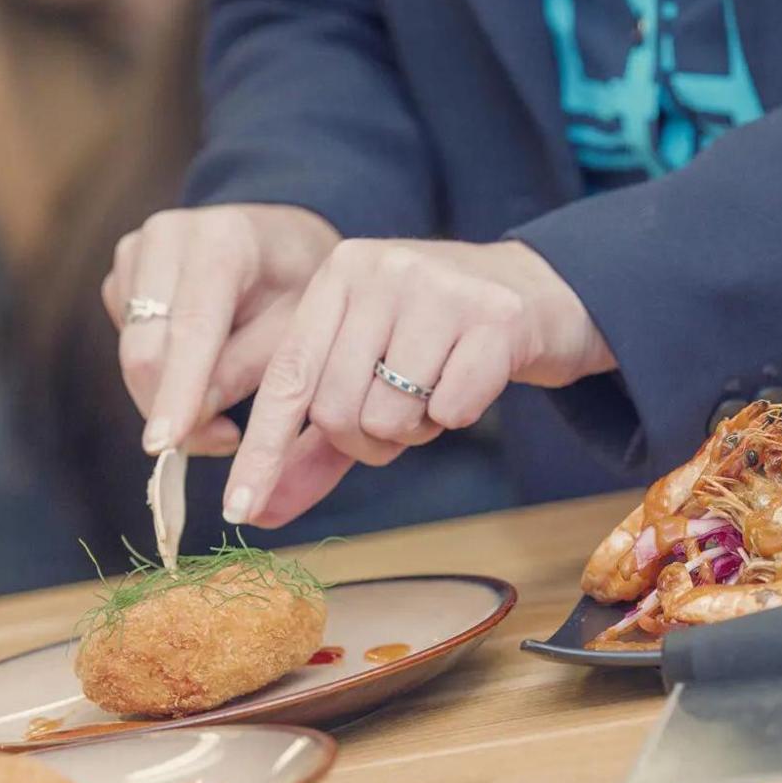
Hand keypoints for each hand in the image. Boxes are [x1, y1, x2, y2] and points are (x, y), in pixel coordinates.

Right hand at [102, 203, 339, 456]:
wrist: (280, 242)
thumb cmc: (298, 287)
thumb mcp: (296, 331)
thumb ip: (245, 371)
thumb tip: (192, 419)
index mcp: (223, 241)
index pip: (192, 328)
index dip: (177, 391)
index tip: (164, 443)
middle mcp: (167, 237)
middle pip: (146, 348)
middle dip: (171, 408)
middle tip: (223, 441)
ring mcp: (136, 252)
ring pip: (133, 353)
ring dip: (169, 396)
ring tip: (224, 412)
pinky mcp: (121, 275)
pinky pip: (129, 344)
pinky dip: (162, 372)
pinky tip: (201, 368)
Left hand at [222, 238, 615, 527]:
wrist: (543, 293)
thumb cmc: (442, 340)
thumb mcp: (369, 373)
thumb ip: (312, 443)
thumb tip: (257, 513)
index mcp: (339, 274)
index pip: (287, 376)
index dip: (262, 449)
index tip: (238, 509)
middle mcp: (382, 269)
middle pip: (336, 408)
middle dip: (366, 440)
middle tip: (403, 418)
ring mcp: (440, 288)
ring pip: (390, 416)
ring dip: (416, 429)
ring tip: (438, 391)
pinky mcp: (496, 317)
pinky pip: (451, 410)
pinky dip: (458, 417)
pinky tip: (474, 382)